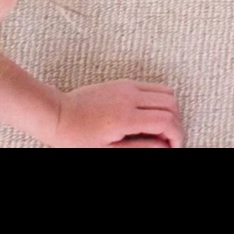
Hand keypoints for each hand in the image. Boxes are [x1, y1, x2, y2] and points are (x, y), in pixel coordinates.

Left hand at [52, 80, 182, 148]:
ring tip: (160, 128)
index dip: (177, 135)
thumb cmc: (74, 137)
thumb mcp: (106, 150)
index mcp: (125, 117)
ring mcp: (128, 86)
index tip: (175, 146)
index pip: (166, 121)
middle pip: (172, 105)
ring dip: (170, 110)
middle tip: (169, 140)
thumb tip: (163, 147)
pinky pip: (153, 87)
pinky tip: (149, 115)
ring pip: (167, 92)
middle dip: (176, 123)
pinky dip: (160, 101)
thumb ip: (139, 147)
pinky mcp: (124, 83)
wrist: (55, 114)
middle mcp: (130, 97)